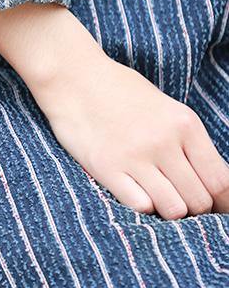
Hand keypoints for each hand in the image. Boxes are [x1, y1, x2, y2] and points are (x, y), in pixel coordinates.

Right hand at [0, 3, 228, 218]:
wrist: (73, 77)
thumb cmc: (118, 91)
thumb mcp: (165, 107)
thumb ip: (187, 141)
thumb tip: (210, 181)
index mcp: (184, 124)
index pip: (219, 179)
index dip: (220, 201)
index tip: (211, 205)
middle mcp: (164, 142)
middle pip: (198, 199)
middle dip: (193, 208)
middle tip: (179, 200)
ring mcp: (135, 157)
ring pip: (173, 209)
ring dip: (168, 210)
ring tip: (157, 198)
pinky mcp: (106, 168)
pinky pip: (140, 206)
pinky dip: (142, 206)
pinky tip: (135, 192)